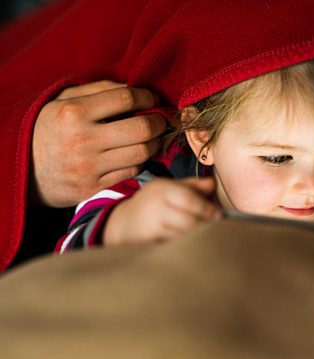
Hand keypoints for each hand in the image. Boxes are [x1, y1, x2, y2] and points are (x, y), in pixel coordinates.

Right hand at [30, 80, 166, 207]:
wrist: (24, 170)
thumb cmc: (48, 130)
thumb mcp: (62, 101)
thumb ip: (96, 90)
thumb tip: (133, 87)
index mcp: (74, 112)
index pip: (126, 98)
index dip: (147, 97)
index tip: (152, 99)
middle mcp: (83, 139)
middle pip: (141, 128)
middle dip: (159, 122)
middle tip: (161, 120)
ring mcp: (89, 166)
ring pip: (141, 152)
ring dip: (153, 143)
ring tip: (151, 138)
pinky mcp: (93, 186)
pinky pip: (131, 172)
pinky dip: (140, 161)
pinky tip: (136, 154)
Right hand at [103, 177, 221, 245]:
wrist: (124, 222)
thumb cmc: (154, 203)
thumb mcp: (169, 189)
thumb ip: (192, 186)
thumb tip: (213, 183)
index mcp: (162, 188)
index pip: (188, 199)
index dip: (206, 208)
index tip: (218, 215)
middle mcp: (154, 205)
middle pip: (187, 220)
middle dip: (203, 225)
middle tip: (213, 228)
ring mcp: (149, 224)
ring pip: (181, 234)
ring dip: (194, 236)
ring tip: (201, 235)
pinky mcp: (147, 241)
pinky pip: (172, 244)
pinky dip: (182, 245)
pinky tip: (185, 244)